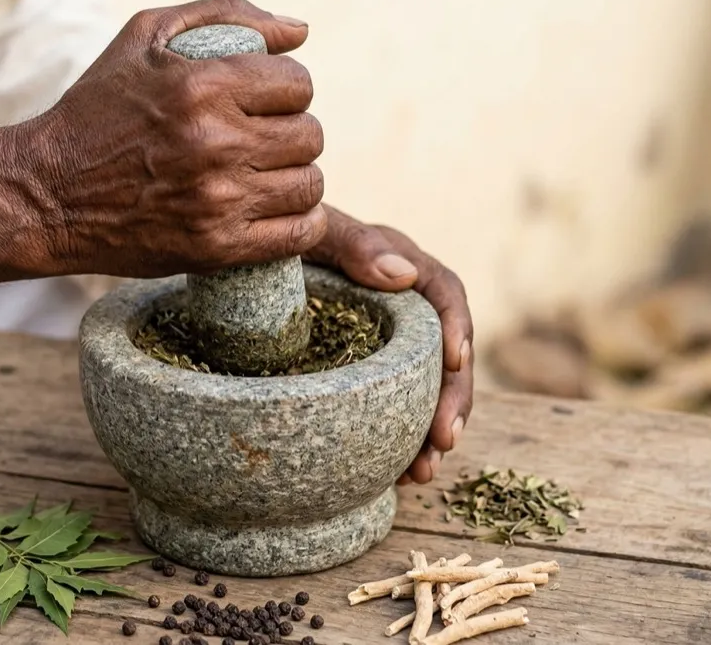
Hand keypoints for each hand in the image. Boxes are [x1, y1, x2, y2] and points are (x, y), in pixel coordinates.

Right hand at [0, 0, 325, 289]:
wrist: (47, 194)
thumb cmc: (97, 110)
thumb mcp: (145, 36)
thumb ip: (226, 15)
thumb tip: (301, 31)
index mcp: (201, 85)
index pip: (297, 84)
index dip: (285, 90)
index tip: (262, 102)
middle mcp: (214, 142)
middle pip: (309, 135)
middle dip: (290, 133)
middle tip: (260, 140)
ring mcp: (217, 200)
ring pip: (308, 184)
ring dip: (294, 177)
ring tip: (264, 175)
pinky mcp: (216, 247)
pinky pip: (298, 234)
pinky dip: (300, 222)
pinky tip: (276, 210)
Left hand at [304, 207, 473, 484]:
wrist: (253, 261)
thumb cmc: (286, 240)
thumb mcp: (316, 236)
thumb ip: (354, 245)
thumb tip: (404, 274)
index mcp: (401, 269)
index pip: (445, 294)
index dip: (457, 328)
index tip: (454, 362)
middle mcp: (407, 311)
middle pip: (447, 354)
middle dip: (453, 399)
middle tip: (444, 439)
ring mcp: (393, 348)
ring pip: (429, 391)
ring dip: (433, 432)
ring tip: (423, 471)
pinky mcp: (375, 377)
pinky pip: (399, 409)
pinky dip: (403, 442)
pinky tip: (400, 474)